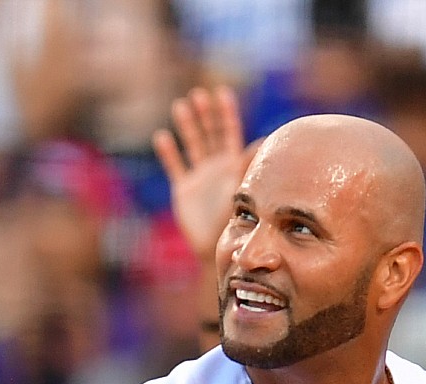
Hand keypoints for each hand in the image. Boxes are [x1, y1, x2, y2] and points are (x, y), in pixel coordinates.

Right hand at [151, 85, 247, 258]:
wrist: (217, 247)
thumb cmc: (236, 221)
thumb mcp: (241, 188)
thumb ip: (248, 164)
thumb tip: (262, 140)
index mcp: (233, 164)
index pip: (229, 132)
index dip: (226, 113)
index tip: (222, 93)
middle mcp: (217, 166)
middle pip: (210, 133)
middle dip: (205, 115)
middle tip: (199, 95)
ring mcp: (200, 177)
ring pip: (192, 145)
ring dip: (187, 126)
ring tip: (181, 106)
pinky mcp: (184, 189)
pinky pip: (175, 167)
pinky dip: (169, 153)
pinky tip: (163, 137)